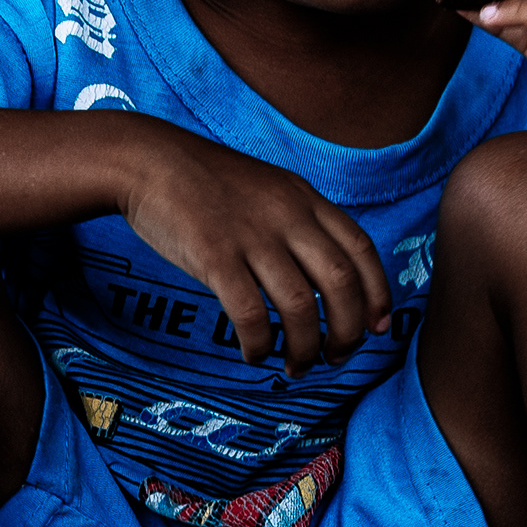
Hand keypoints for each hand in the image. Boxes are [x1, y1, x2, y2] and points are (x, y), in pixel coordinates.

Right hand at [113, 125, 390, 376]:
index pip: (361, 250)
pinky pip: (251, 315)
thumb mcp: (270, 189)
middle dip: (347, 331)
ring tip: (296, 366)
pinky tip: (254, 354)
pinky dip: (259, 344)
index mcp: (305, 199)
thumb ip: (300, 223)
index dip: (377, 294)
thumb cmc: (208, 183)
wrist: (149, 161)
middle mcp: (287, 216)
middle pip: (341, 283)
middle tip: (337, 357)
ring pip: (300, 306)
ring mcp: (252, 236)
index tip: (377, 327)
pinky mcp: (214, 256)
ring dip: (305, 347)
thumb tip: (326, 280)